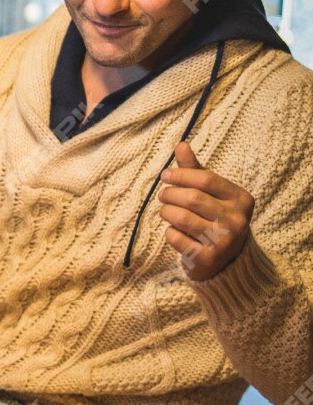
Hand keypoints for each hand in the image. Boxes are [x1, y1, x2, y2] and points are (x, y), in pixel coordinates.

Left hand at [160, 142, 253, 281]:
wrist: (225, 260)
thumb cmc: (213, 216)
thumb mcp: (210, 192)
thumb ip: (195, 170)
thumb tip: (180, 144)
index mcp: (241, 199)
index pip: (206, 179)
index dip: (180, 174)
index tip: (165, 175)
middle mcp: (237, 220)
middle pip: (192, 198)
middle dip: (169, 194)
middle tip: (163, 195)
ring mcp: (224, 241)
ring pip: (181, 218)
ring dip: (166, 212)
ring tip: (167, 211)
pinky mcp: (208, 259)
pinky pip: (176, 238)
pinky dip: (169, 232)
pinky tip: (175, 232)